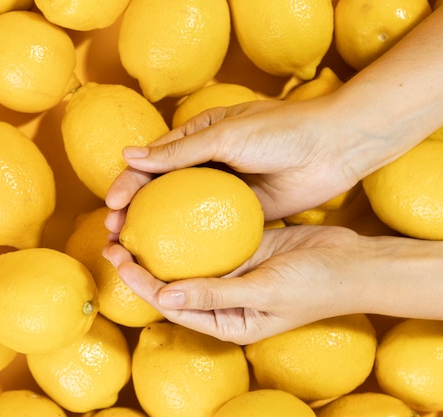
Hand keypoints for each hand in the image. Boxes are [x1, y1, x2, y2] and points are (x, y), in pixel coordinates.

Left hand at [102, 225, 364, 344]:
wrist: (351, 263)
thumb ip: (216, 295)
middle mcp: (223, 297)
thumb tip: (164, 298)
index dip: (141, 283)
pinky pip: (211, 235)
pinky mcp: (245, 246)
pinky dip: (191, 223)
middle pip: (172, 280)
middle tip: (113, 234)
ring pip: (188, 255)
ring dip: (162, 238)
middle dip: (141, 260)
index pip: (171, 304)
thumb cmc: (313, 287)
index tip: (118, 257)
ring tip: (134, 215)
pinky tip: (172, 202)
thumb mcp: (264, 294)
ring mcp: (233, 270)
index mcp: (224, 320)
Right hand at [104, 97, 371, 237]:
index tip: (111, 208)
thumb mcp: (227, 135)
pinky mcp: (246, 213)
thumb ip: (180, 150)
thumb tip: (127, 156)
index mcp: (199, 136)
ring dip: (160, 233)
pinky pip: (214, 230)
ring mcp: (226, 191)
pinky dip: (195, 244)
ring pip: (184, 215)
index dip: (128, 184)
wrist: (331, 148)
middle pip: (162, 191)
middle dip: (136, 213)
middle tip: (116, 238)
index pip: (153, 161)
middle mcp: (208, 164)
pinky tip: (178, 262)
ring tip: (137, 254)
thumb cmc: (280, 132)